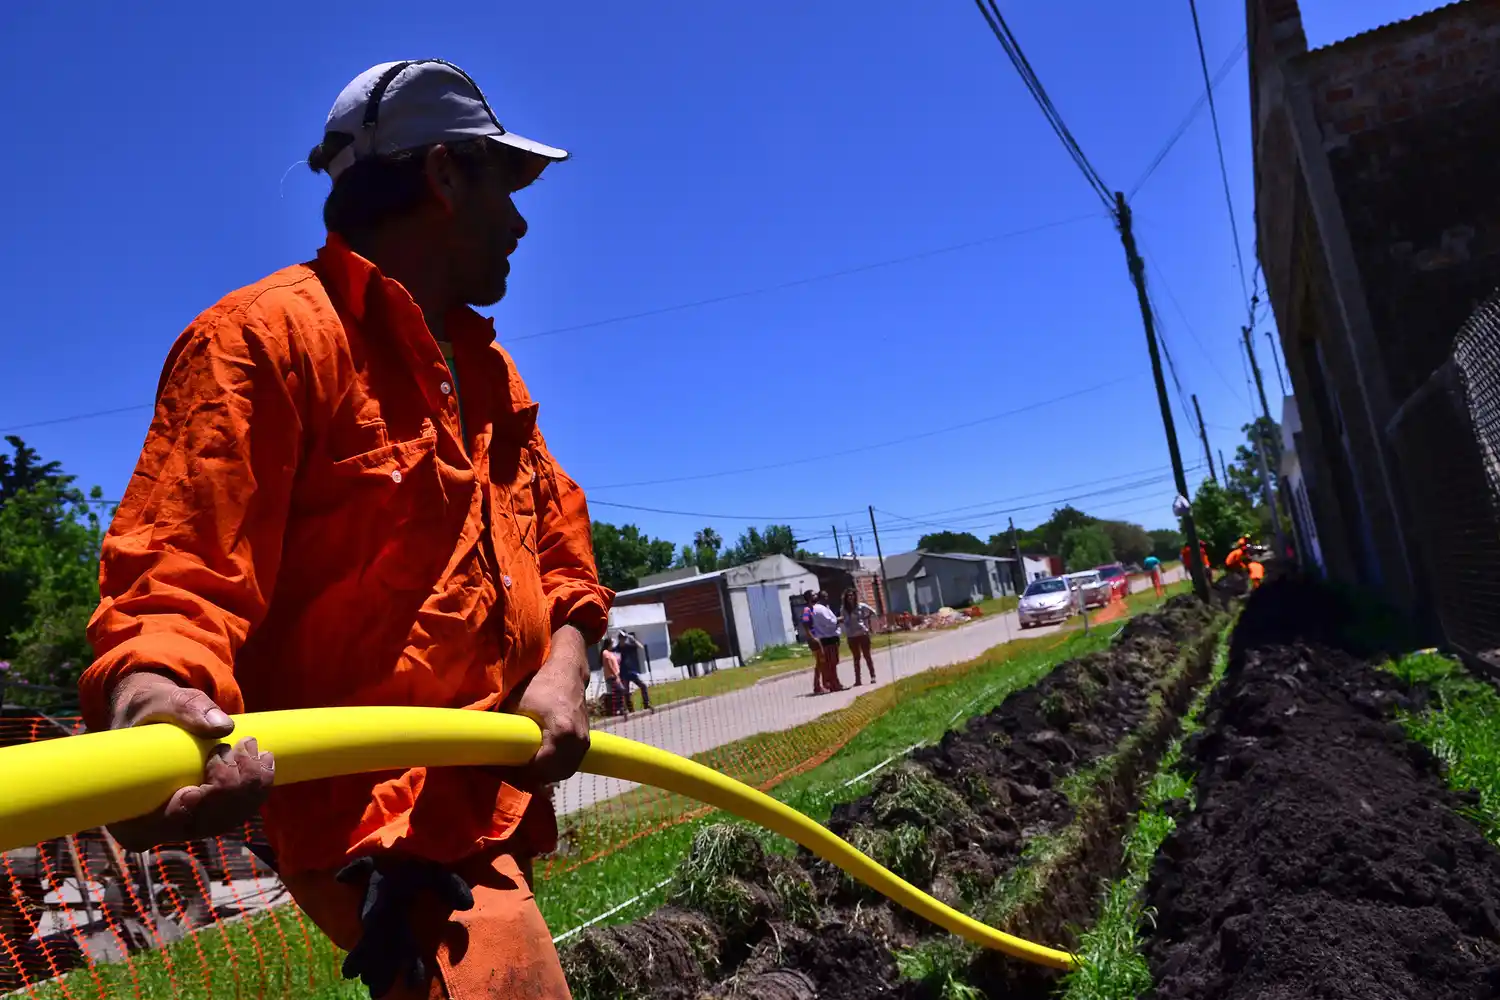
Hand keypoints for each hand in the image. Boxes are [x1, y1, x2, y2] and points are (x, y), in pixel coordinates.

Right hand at [105, 672, 274, 852]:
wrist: (157, 716)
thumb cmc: (149, 710)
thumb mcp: (159, 701)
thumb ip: (185, 708)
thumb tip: (223, 726)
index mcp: (126, 807)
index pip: (154, 827)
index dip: (182, 813)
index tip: (198, 783)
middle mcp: (158, 825)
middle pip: (202, 824)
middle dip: (229, 788)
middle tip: (236, 746)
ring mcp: (188, 822)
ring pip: (227, 818)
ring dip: (249, 784)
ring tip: (249, 745)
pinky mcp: (212, 812)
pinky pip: (241, 810)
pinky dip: (257, 786)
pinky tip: (264, 759)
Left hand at [512, 625, 590, 785]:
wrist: (569, 673)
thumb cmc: (541, 685)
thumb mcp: (517, 704)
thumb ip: (506, 728)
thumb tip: (485, 746)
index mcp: (561, 733)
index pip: (539, 768)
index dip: (520, 774)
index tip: (503, 769)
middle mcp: (577, 742)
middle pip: (552, 775)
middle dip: (530, 778)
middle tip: (510, 772)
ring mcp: (583, 743)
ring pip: (562, 773)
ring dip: (543, 775)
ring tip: (523, 769)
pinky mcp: (585, 742)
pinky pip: (569, 765)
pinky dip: (554, 769)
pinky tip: (538, 763)